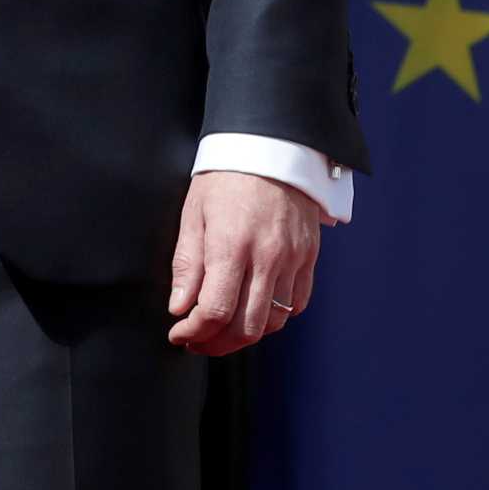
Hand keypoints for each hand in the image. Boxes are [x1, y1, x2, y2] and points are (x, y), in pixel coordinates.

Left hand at [166, 171, 320, 355]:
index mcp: (231, 245)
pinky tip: (254, 311)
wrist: (273, 145)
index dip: (194, 331)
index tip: (179, 333)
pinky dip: (275, 317)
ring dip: (245, 336)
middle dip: (217, 344)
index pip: (215, 311)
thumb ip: (187, 264)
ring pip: (273, 322)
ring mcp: (292, 258)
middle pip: (246, 327)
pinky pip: (297, 303)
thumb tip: (180, 307)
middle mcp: (266, 257)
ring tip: (223, 331)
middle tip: (198, 340)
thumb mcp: (194, 213)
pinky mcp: (309, 256)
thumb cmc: (227, 175)